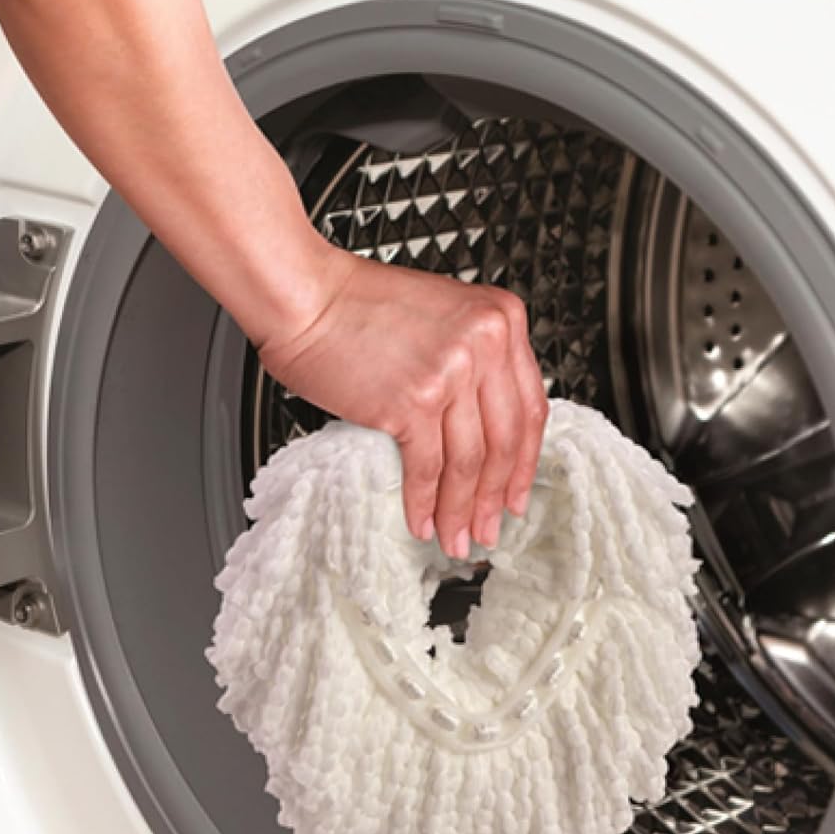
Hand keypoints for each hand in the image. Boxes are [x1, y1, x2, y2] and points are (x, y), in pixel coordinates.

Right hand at [257, 251, 548, 556]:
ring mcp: (452, 372)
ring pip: (470, 462)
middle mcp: (486, 342)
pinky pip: (428, 468)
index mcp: (501, 319)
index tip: (515, 492)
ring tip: (455, 537)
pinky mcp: (412, 401)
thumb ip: (471, 358)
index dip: (524, 462)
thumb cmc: (355, 304)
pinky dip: (425, 503)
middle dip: (495, 497)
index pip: (530, 406)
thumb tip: (479, 424)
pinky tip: (422, 521)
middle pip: (506, 441)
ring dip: (461, 510)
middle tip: (490, 528)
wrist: (304, 296)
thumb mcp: (442, 316)